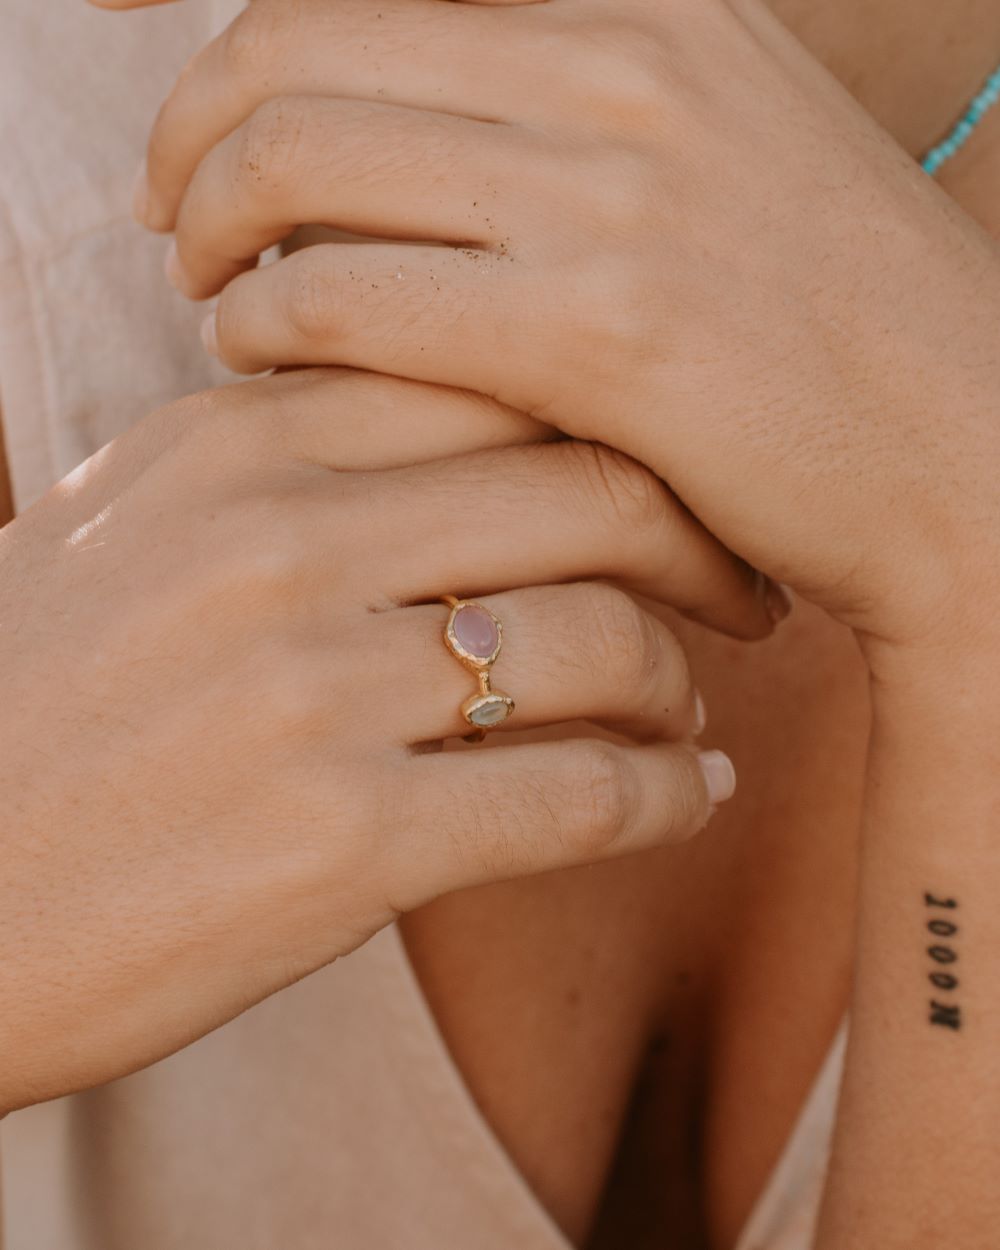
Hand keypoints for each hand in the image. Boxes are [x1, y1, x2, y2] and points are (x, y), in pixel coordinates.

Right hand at [0, 366, 761, 1112]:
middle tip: (743, 590)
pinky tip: (690, 798)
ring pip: (604, 639)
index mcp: (233, 443)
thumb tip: (454, 453)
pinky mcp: (342, 842)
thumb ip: (283, 468)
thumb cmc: (27, 708)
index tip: (676, 485)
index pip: (502, 383)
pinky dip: (670, 796)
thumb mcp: (131, 529)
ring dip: (682, 683)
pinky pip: (582, 795)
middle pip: (589, 491)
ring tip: (690, 716)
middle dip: (702, 543)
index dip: (625, 432)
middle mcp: (282, 539)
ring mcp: (313, 689)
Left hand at [125, 0, 999, 658]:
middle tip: (179, 219)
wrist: (960, 453)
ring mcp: (613, 192)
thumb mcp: (724, 148)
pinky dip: (266, 320)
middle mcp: (627, 62)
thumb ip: (576, 107)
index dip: (253, 58)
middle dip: (196, 135)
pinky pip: (348, 295)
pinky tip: (261, 355)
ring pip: (301, 159)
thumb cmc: (834, 326)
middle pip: (297, 46)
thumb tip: (418, 121)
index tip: (218, 136)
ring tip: (213, 296)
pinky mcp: (599, 331)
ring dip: (215, 232)